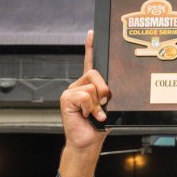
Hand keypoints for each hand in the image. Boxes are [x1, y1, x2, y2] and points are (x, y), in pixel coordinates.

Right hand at [60, 30, 108, 150]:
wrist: (88, 142)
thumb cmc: (98, 126)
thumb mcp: (110, 108)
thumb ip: (109, 96)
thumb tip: (110, 92)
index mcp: (89, 86)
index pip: (90, 63)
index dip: (90, 47)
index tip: (92, 33)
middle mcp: (79, 86)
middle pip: (95, 73)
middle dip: (104, 90)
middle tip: (104, 104)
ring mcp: (72, 91)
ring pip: (91, 86)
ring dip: (97, 104)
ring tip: (95, 114)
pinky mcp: (66, 98)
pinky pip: (84, 96)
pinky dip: (90, 107)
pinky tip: (87, 115)